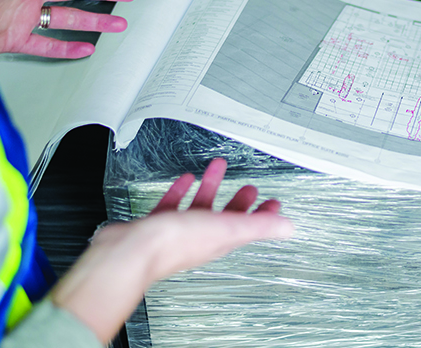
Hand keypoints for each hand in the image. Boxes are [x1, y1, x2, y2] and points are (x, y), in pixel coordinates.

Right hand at [50, 158, 292, 342]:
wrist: (130, 251)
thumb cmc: (175, 244)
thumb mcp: (227, 228)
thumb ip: (258, 226)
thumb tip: (289, 228)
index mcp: (220, 239)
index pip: (249, 227)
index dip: (263, 215)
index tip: (273, 204)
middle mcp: (201, 237)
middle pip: (226, 217)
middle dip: (239, 202)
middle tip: (250, 188)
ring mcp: (178, 232)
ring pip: (200, 207)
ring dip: (211, 188)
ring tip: (217, 168)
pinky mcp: (156, 225)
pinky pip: (172, 205)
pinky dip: (181, 191)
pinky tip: (184, 180)